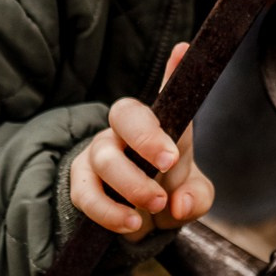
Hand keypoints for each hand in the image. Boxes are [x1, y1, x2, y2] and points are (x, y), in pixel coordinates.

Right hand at [69, 43, 214, 238]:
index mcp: (159, 125)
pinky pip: (86, 193)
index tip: (182, 51)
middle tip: (170, 162)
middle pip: (125, 113)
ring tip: (157, 204)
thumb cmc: (169, 194)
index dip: (173, 71)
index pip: (166, 94)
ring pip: (104, 156)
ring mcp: (100, 154)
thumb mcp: (191, 197)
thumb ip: (195, 198)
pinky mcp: (80, 183)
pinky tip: (131, 223)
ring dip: (132, 183)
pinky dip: (109, 211)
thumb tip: (178, 204)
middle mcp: (126, 132)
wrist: (137, 223)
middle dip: (146, 135)